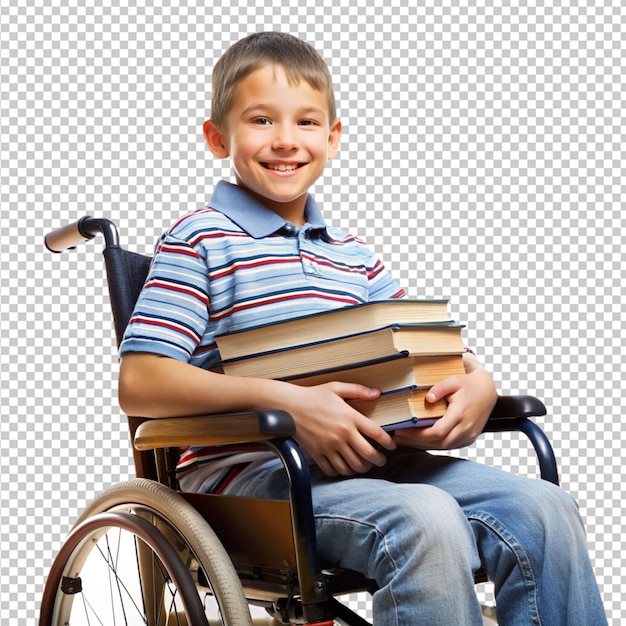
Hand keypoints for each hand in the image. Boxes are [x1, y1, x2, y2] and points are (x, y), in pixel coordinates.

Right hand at [282, 382, 396, 476]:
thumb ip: (358, 390)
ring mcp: (330, 446)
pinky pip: (334, 470)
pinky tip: (345, 467)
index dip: (388, 442)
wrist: (289, 406)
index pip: (377, 434)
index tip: (392, 445)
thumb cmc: (313, 396)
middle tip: (381, 460)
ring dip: (363, 468)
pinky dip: (342, 471)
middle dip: (379, 460)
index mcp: (350, 417)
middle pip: (368, 455)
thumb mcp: (336, 388)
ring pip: (353, 466)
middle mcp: (342, 434)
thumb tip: (378, 393)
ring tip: (365, 465)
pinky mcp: (318, 454)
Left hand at [392, 354, 496, 449]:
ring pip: (443, 447)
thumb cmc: (468, 384)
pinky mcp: (468, 439)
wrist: (488, 391)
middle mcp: (466, 428)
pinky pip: (449, 446)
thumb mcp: (453, 380)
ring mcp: (469, 436)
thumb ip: (440, 388)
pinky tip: (419, 440)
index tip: (401, 431)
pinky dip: (433, 444)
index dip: (417, 435)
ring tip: (404, 439)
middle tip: (397, 437)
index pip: (437, 432)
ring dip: (423, 445)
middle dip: (416, 442)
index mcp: (461, 414)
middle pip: (438, 443)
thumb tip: (427, 398)